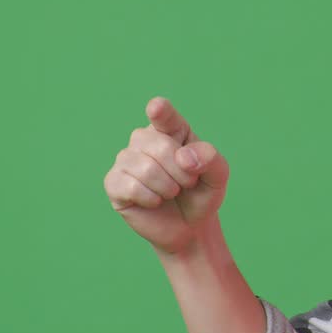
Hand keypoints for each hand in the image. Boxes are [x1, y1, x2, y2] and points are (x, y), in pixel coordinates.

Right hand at [104, 96, 229, 255]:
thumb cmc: (201, 193)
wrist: (189, 225)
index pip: (163, 115)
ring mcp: (126, 160)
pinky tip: (155, 201)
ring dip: (168, 187)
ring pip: (145, 168)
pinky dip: (151, 198)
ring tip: (172, 192)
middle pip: (158, 146)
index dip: (160, 111)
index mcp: (171, 129)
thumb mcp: (218, 175)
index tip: (156, 107)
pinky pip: (131, 187)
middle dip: (181, 171)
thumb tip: (184, 156)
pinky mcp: (114, 183)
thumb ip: (210, 158)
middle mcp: (144, 139)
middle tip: (188, 183)